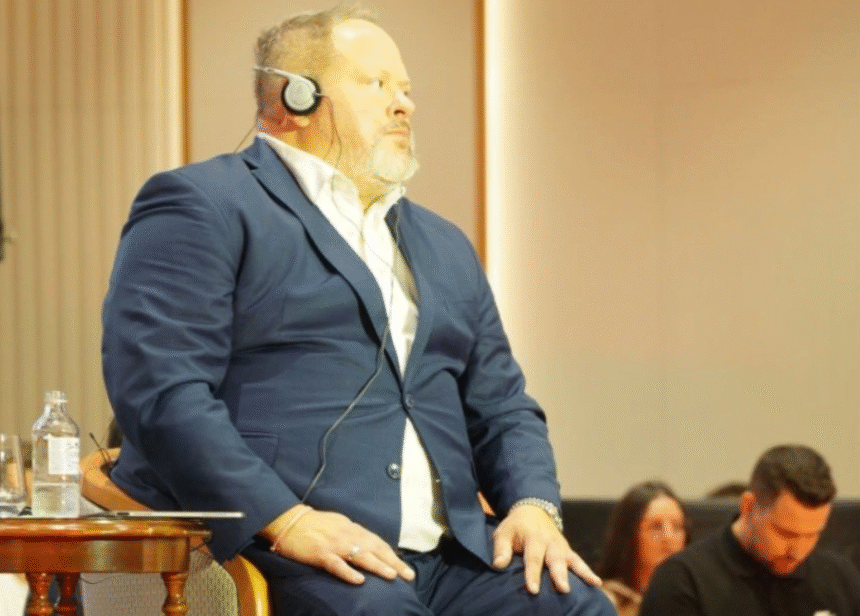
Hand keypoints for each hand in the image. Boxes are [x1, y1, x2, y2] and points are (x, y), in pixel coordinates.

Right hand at [265, 506, 414, 584]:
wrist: (288, 521)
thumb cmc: (314, 524)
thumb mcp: (338, 524)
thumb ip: (353, 534)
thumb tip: (367, 544)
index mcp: (352, 529)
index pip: (377, 542)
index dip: (392, 555)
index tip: (404, 567)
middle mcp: (347, 535)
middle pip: (375, 548)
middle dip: (393, 562)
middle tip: (408, 575)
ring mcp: (334, 544)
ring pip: (360, 555)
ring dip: (378, 565)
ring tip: (392, 576)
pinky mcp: (320, 553)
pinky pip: (337, 564)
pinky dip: (349, 572)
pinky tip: (360, 581)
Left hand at [492, 504, 600, 594]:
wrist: (532, 510)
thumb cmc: (515, 526)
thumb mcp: (503, 532)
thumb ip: (501, 548)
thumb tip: (498, 565)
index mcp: (533, 537)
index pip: (532, 558)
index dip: (532, 574)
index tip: (533, 590)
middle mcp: (550, 542)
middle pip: (555, 559)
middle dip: (559, 574)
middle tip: (563, 589)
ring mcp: (561, 546)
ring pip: (571, 559)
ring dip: (580, 572)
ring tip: (591, 584)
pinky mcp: (567, 551)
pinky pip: (579, 561)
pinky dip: (588, 571)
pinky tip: (597, 583)